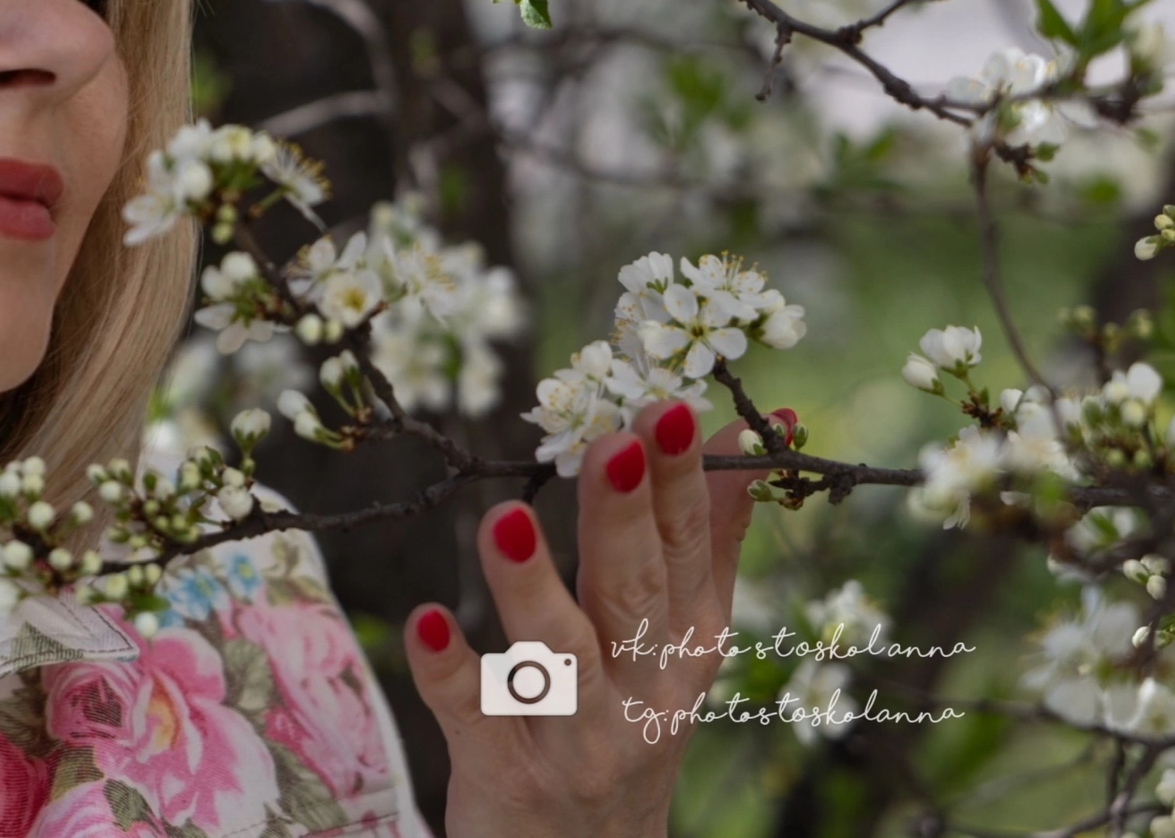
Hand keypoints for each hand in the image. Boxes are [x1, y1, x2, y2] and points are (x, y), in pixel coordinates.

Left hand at [402, 400, 773, 836]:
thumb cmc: (628, 721)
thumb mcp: (681, 640)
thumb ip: (712, 536)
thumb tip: (748, 427)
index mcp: (685, 646)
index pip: (689, 551)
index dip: (683, 480)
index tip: (672, 404)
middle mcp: (641, 691)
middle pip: (632, 595)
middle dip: (623, 517)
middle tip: (610, 441)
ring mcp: (574, 735)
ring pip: (556, 656)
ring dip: (532, 588)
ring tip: (506, 518)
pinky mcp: (504, 770)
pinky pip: (473, 715)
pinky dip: (450, 670)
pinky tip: (426, 620)